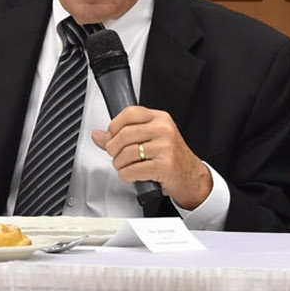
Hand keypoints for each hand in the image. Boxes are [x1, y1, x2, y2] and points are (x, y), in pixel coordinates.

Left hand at [92, 105, 212, 210]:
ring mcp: (165, 148)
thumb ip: (123, 135)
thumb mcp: (151, 139)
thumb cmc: (171, 157)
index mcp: (160, 118)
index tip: (112, 136)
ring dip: (119, 164)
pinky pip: (132, 170)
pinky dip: (126, 175)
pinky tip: (131, 174)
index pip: (129, 113)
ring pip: (126, 153)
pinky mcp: (164, 166)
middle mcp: (164, 130)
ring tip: (124, 166)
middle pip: (124, 134)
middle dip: (113, 148)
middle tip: (115, 155)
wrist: (191, 177)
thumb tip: (98, 135)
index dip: (114, 126)